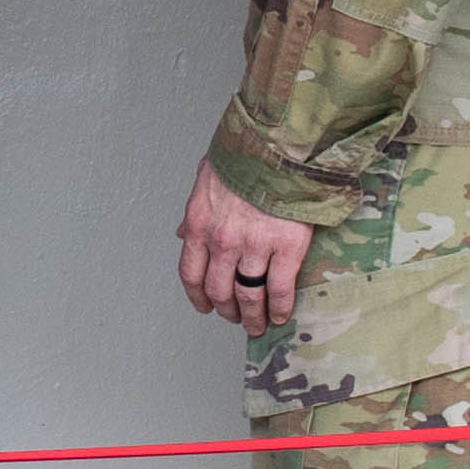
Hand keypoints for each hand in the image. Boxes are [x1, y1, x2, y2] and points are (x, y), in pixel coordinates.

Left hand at [178, 165, 313, 331]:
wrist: (279, 143)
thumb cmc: (244, 156)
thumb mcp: (206, 179)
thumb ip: (195, 212)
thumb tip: (182, 234)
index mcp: (199, 224)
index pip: (190, 274)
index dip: (197, 297)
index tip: (205, 307)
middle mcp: (222, 241)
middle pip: (220, 291)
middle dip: (227, 311)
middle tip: (236, 319)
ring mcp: (255, 246)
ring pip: (249, 295)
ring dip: (253, 316)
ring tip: (258, 325)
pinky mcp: (287, 247)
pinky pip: (280, 289)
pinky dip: (280, 307)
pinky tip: (281, 315)